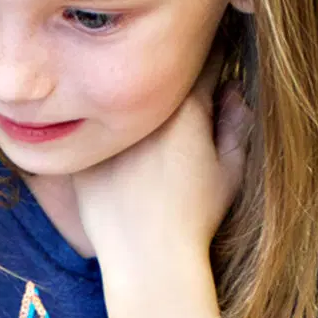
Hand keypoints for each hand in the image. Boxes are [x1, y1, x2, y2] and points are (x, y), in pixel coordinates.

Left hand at [71, 66, 252, 264]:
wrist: (145, 257)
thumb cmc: (196, 216)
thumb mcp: (231, 170)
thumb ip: (236, 122)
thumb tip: (232, 91)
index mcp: (184, 107)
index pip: (204, 59)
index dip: (214, 60)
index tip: (215, 69)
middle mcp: (140, 110)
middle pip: (157, 79)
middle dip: (170, 84)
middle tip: (181, 106)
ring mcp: (107, 129)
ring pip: (123, 102)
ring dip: (134, 106)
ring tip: (150, 140)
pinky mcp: (81, 151)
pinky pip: (95, 130)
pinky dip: (107, 136)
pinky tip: (123, 163)